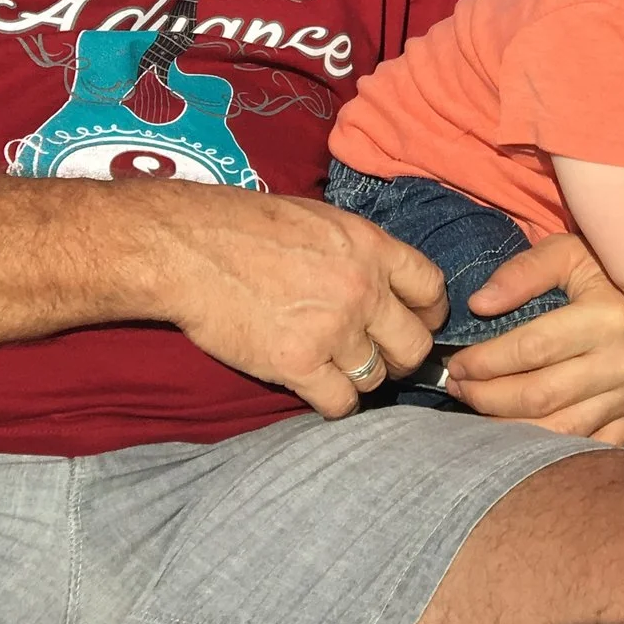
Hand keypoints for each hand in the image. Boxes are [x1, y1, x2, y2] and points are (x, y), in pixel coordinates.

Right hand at [157, 188, 444, 419]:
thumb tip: (385, 281)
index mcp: (371, 247)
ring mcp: (332, 330)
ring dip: (360, 378)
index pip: (432, 289)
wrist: (191, 247)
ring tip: (334, 366)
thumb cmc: (247, 226)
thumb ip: (360, 253)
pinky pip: (340, 403)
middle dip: (403, 356)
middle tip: (382, 356)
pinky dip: (333, 403)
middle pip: (415, 344)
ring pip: (376, 378)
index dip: (428, 312)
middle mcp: (362, 290)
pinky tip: (316, 388)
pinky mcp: (297, 365)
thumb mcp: (321, 220)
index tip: (416, 321)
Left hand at [443, 232, 623, 443]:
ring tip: (478, 411)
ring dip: (508, 427)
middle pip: (540, 395)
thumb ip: (523, 272)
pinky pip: (584, 446)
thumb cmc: (606, 271)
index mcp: (608, 317)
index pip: (532, 349)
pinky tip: (517, 437)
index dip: (486, 361)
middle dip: (487, 396)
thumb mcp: (569, 253)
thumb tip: (480, 304)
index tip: (457, 363)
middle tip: (458, 387)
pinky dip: (546, 449)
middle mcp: (623, 362)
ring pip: (558, 429)